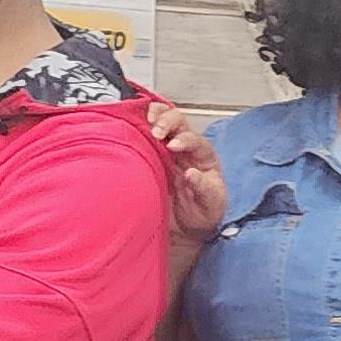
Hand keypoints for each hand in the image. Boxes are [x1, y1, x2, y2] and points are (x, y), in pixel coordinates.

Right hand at [138, 99, 228, 254]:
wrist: (187, 225)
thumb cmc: (202, 212)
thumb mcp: (210, 204)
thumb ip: (203, 189)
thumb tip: (191, 174)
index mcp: (203, 157)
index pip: (195, 140)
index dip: (184, 140)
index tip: (172, 146)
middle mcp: (185, 147)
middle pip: (178, 121)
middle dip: (167, 121)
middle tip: (156, 131)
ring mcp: (166, 148)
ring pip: (161, 120)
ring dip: (153, 116)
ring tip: (145, 121)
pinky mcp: (150, 152)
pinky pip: (144, 132)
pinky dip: (138, 123)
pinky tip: (131, 123)